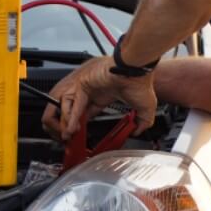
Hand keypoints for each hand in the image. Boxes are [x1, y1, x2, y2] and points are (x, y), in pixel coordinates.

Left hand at [41, 56, 156, 140]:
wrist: (136, 71)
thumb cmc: (140, 83)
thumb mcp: (145, 109)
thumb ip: (142, 123)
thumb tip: (138, 131)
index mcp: (103, 94)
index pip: (85, 112)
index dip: (80, 125)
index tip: (78, 137)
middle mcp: (91, 90)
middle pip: (70, 109)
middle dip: (67, 125)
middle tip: (69, 139)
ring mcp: (84, 86)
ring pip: (65, 106)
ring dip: (64, 123)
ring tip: (68, 137)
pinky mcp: (81, 85)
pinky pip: (70, 104)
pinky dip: (69, 118)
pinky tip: (71, 129)